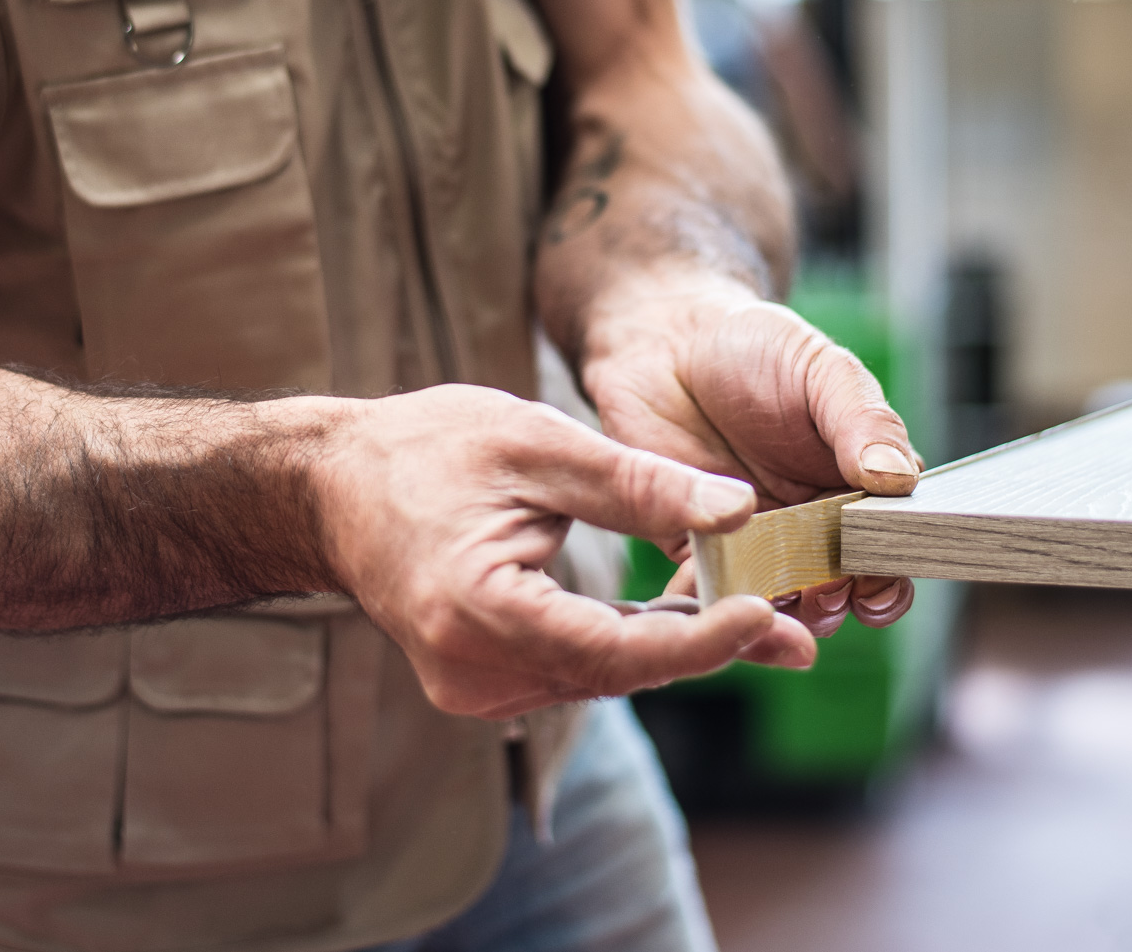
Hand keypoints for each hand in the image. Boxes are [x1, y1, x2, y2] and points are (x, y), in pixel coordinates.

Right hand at [315, 384, 818, 719]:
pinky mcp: (479, 684)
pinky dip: (627, 644)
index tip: (768, 614)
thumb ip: (636, 482)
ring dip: (674, 647)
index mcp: (476, 610)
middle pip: (616, 672)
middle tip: (798, 633)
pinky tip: (681, 618)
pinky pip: (573, 669)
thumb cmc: (427, 450)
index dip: (699, 641)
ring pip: (600, 676)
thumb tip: (740, 510)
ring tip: (759, 620)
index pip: (612, 650)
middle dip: (707, 647)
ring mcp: (471, 688)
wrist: (333, 488)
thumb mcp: (537, 444)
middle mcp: (471, 670)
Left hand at [580, 277, 922, 638]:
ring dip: (780, 612)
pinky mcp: (694, 545)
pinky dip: (711, 602)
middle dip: (839, 602)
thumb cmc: (757, 348)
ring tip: (776, 597)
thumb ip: (864, 421)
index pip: (889, 545)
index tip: (879, 579)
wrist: (666, 339)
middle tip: (827, 591)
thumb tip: (899, 479)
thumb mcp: (824, 371)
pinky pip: (707, 589)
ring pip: (775, 600)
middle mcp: (812, 526)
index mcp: (858, 489)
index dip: (890, 572)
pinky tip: (712, 597)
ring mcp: (753, 541)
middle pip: (839, 588)